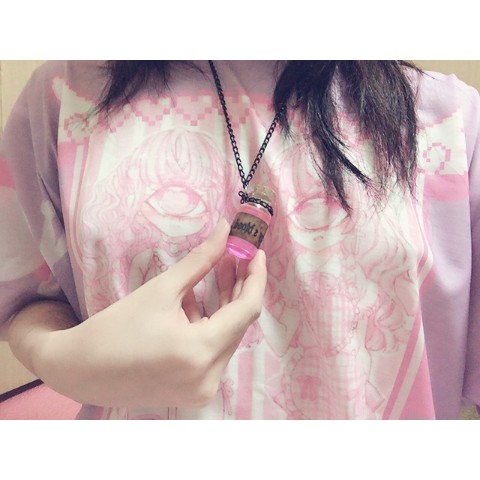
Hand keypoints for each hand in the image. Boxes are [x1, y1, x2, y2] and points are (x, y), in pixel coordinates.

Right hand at [40, 219, 266, 408]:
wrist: (79, 370)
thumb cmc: (116, 326)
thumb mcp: (161, 289)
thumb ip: (200, 260)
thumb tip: (224, 230)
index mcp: (200, 352)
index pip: (247, 310)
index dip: (255, 278)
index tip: (255, 252)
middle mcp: (209, 377)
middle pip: (238, 325)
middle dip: (239, 288)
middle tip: (236, 256)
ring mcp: (203, 389)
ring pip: (227, 338)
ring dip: (225, 305)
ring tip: (219, 271)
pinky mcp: (195, 392)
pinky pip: (213, 352)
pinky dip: (210, 326)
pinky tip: (198, 302)